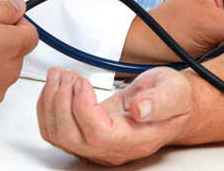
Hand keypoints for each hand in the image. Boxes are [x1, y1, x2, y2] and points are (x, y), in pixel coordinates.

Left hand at [37, 67, 191, 165]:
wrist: (169, 103)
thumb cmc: (173, 97)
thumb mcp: (175, 91)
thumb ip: (162, 101)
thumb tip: (141, 110)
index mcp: (136, 139)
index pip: (98, 135)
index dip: (83, 108)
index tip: (82, 82)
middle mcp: (113, 148)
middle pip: (71, 138)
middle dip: (61, 102)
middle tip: (69, 75)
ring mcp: (98, 144)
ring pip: (58, 136)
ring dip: (50, 103)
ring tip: (60, 75)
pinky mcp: (86, 135)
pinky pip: (56, 130)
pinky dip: (48, 107)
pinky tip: (55, 86)